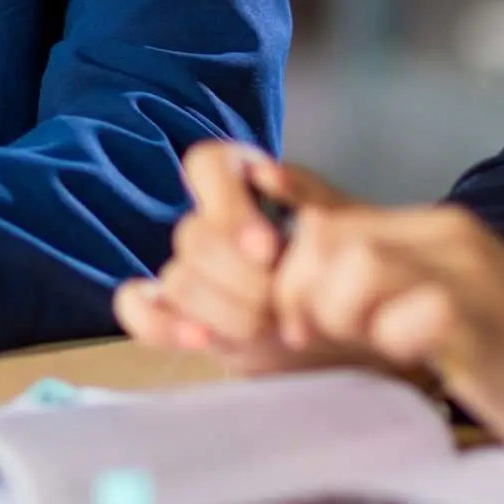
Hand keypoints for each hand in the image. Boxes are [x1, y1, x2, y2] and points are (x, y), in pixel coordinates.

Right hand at [114, 141, 363, 373]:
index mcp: (244, 183)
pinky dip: (160, 324)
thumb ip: (310, 197)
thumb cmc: (354, 269)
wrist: (364, 332)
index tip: (267, 250)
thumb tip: (267, 174)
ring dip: (220, 309)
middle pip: (192, 234)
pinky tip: (201, 339)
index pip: (206, 165)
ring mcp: (192, 272)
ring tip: (267, 329)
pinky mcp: (181, 316)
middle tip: (279, 303)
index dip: (229, 209)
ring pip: (175, 278)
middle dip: (237, 277)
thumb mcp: (350, 227)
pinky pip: (138, 311)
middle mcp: (210, 223)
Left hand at [269, 203, 503, 482]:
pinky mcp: (482, 317)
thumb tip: (300, 294)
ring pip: (356, 260)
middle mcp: (446, 236)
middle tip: (312, 337)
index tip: (294, 320)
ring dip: (338, 310)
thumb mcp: (439, 307)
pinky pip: (410, 308)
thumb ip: (383, 288)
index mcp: (433, 229)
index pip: (327, 218)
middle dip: (299, 288)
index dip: (291, 268)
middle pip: (326, 233)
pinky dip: (391, 336)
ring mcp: (466, 272)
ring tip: (364, 346)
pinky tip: (411, 360)